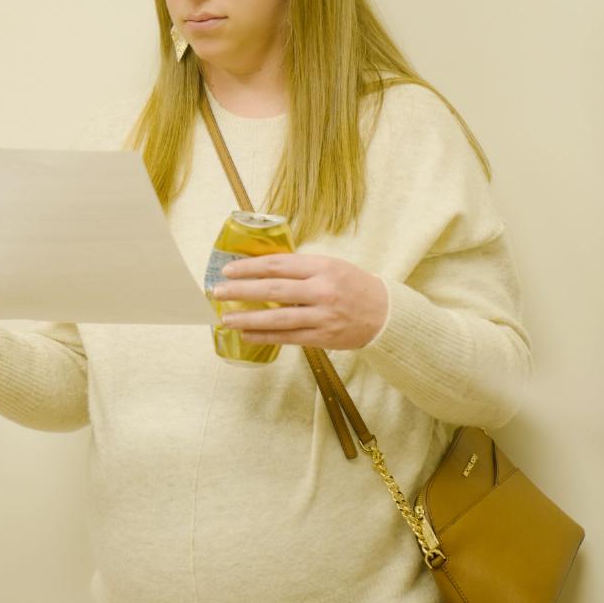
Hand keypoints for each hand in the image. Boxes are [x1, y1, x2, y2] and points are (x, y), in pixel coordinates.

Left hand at [211, 253, 388, 350]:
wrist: (385, 314)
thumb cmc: (354, 285)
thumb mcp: (331, 266)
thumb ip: (301, 268)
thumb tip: (262, 268)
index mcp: (322, 267)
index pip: (278, 264)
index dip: (250, 267)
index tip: (228, 269)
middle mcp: (322, 290)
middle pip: (273, 290)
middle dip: (241, 291)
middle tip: (217, 291)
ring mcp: (322, 316)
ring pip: (277, 318)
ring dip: (247, 319)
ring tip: (225, 319)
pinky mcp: (323, 337)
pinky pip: (288, 337)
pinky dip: (265, 337)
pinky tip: (247, 335)